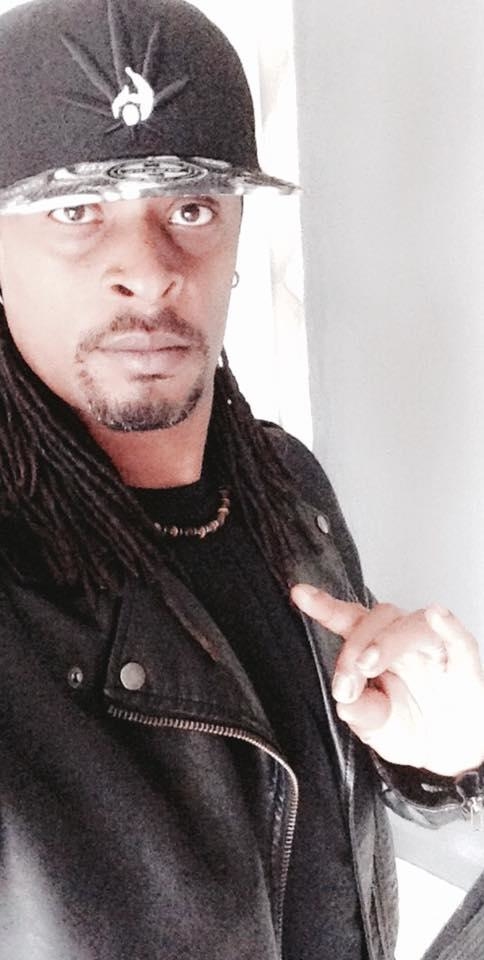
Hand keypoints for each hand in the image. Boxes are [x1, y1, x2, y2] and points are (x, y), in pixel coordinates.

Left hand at [291, 585, 483, 776]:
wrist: (452, 751)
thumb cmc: (409, 726)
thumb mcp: (378, 728)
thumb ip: (362, 714)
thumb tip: (346, 703)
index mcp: (374, 648)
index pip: (348, 620)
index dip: (325, 605)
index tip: (300, 593)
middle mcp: (402, 640)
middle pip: (377, 619)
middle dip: (354, 648)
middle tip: (345, 684)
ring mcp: (434, 648)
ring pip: (412, 625)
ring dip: (387, 641)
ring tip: (368, 663)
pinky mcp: (464, 663)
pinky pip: (459, 639)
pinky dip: (448, 627)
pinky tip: (437, 615)